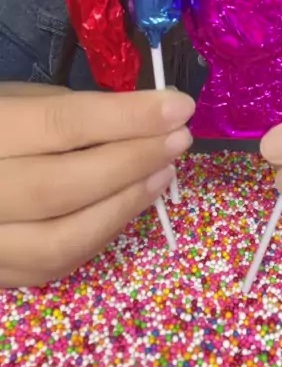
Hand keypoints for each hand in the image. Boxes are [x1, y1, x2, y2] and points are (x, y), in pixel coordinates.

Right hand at [0, 83, 193, 287]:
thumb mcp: (15, 101)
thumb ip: (68, 113)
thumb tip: (142, 119)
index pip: (62, 124)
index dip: (127, 116)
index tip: (179, 106)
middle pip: (64, 183)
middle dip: (133, 160)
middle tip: (179, 138)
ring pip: (61, 238)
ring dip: (124, 204)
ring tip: (164, 172)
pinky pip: (53, 265)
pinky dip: (100, 234)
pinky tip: (130, 203)